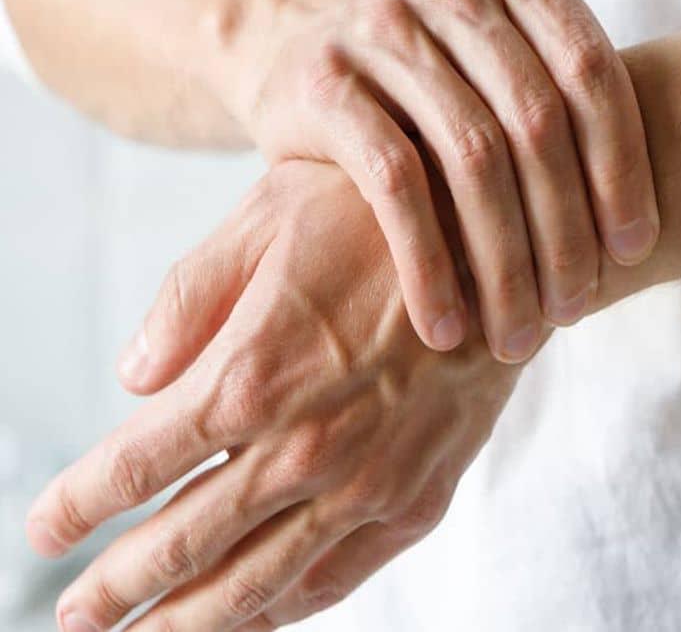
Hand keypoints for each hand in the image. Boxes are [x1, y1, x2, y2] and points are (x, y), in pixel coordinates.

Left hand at [28, 162, 527, 630]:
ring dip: (194, 620)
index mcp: (253, 374)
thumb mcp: (266, 221)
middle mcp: (306, 447)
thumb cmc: (379, 216)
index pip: (134, 465)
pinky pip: (340, 574)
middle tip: (75, 616)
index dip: (76, 505)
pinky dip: (288, 605)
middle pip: (185, 542)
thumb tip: (132, 379)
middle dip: (118, 587)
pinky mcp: (421, 495)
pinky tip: (259, 617)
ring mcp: (369, 482)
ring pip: (260, 579)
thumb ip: (188, 301)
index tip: (41, 531)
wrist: (507, 234)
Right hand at [211, 0, 658, 361]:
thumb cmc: (419, 60)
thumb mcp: (490, 46)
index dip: (623, 168)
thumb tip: (642, 220)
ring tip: (518, 334)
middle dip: (566, 232)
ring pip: (473, 160)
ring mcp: (380, 27)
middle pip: (539, 124)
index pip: (592, 72)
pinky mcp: (322, 83)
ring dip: (504, 264)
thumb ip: (557, 94)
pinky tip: (446, 324)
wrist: (280, 20)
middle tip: (576, 308)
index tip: (636, 250)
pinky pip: (396, 187)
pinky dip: (429, 265)